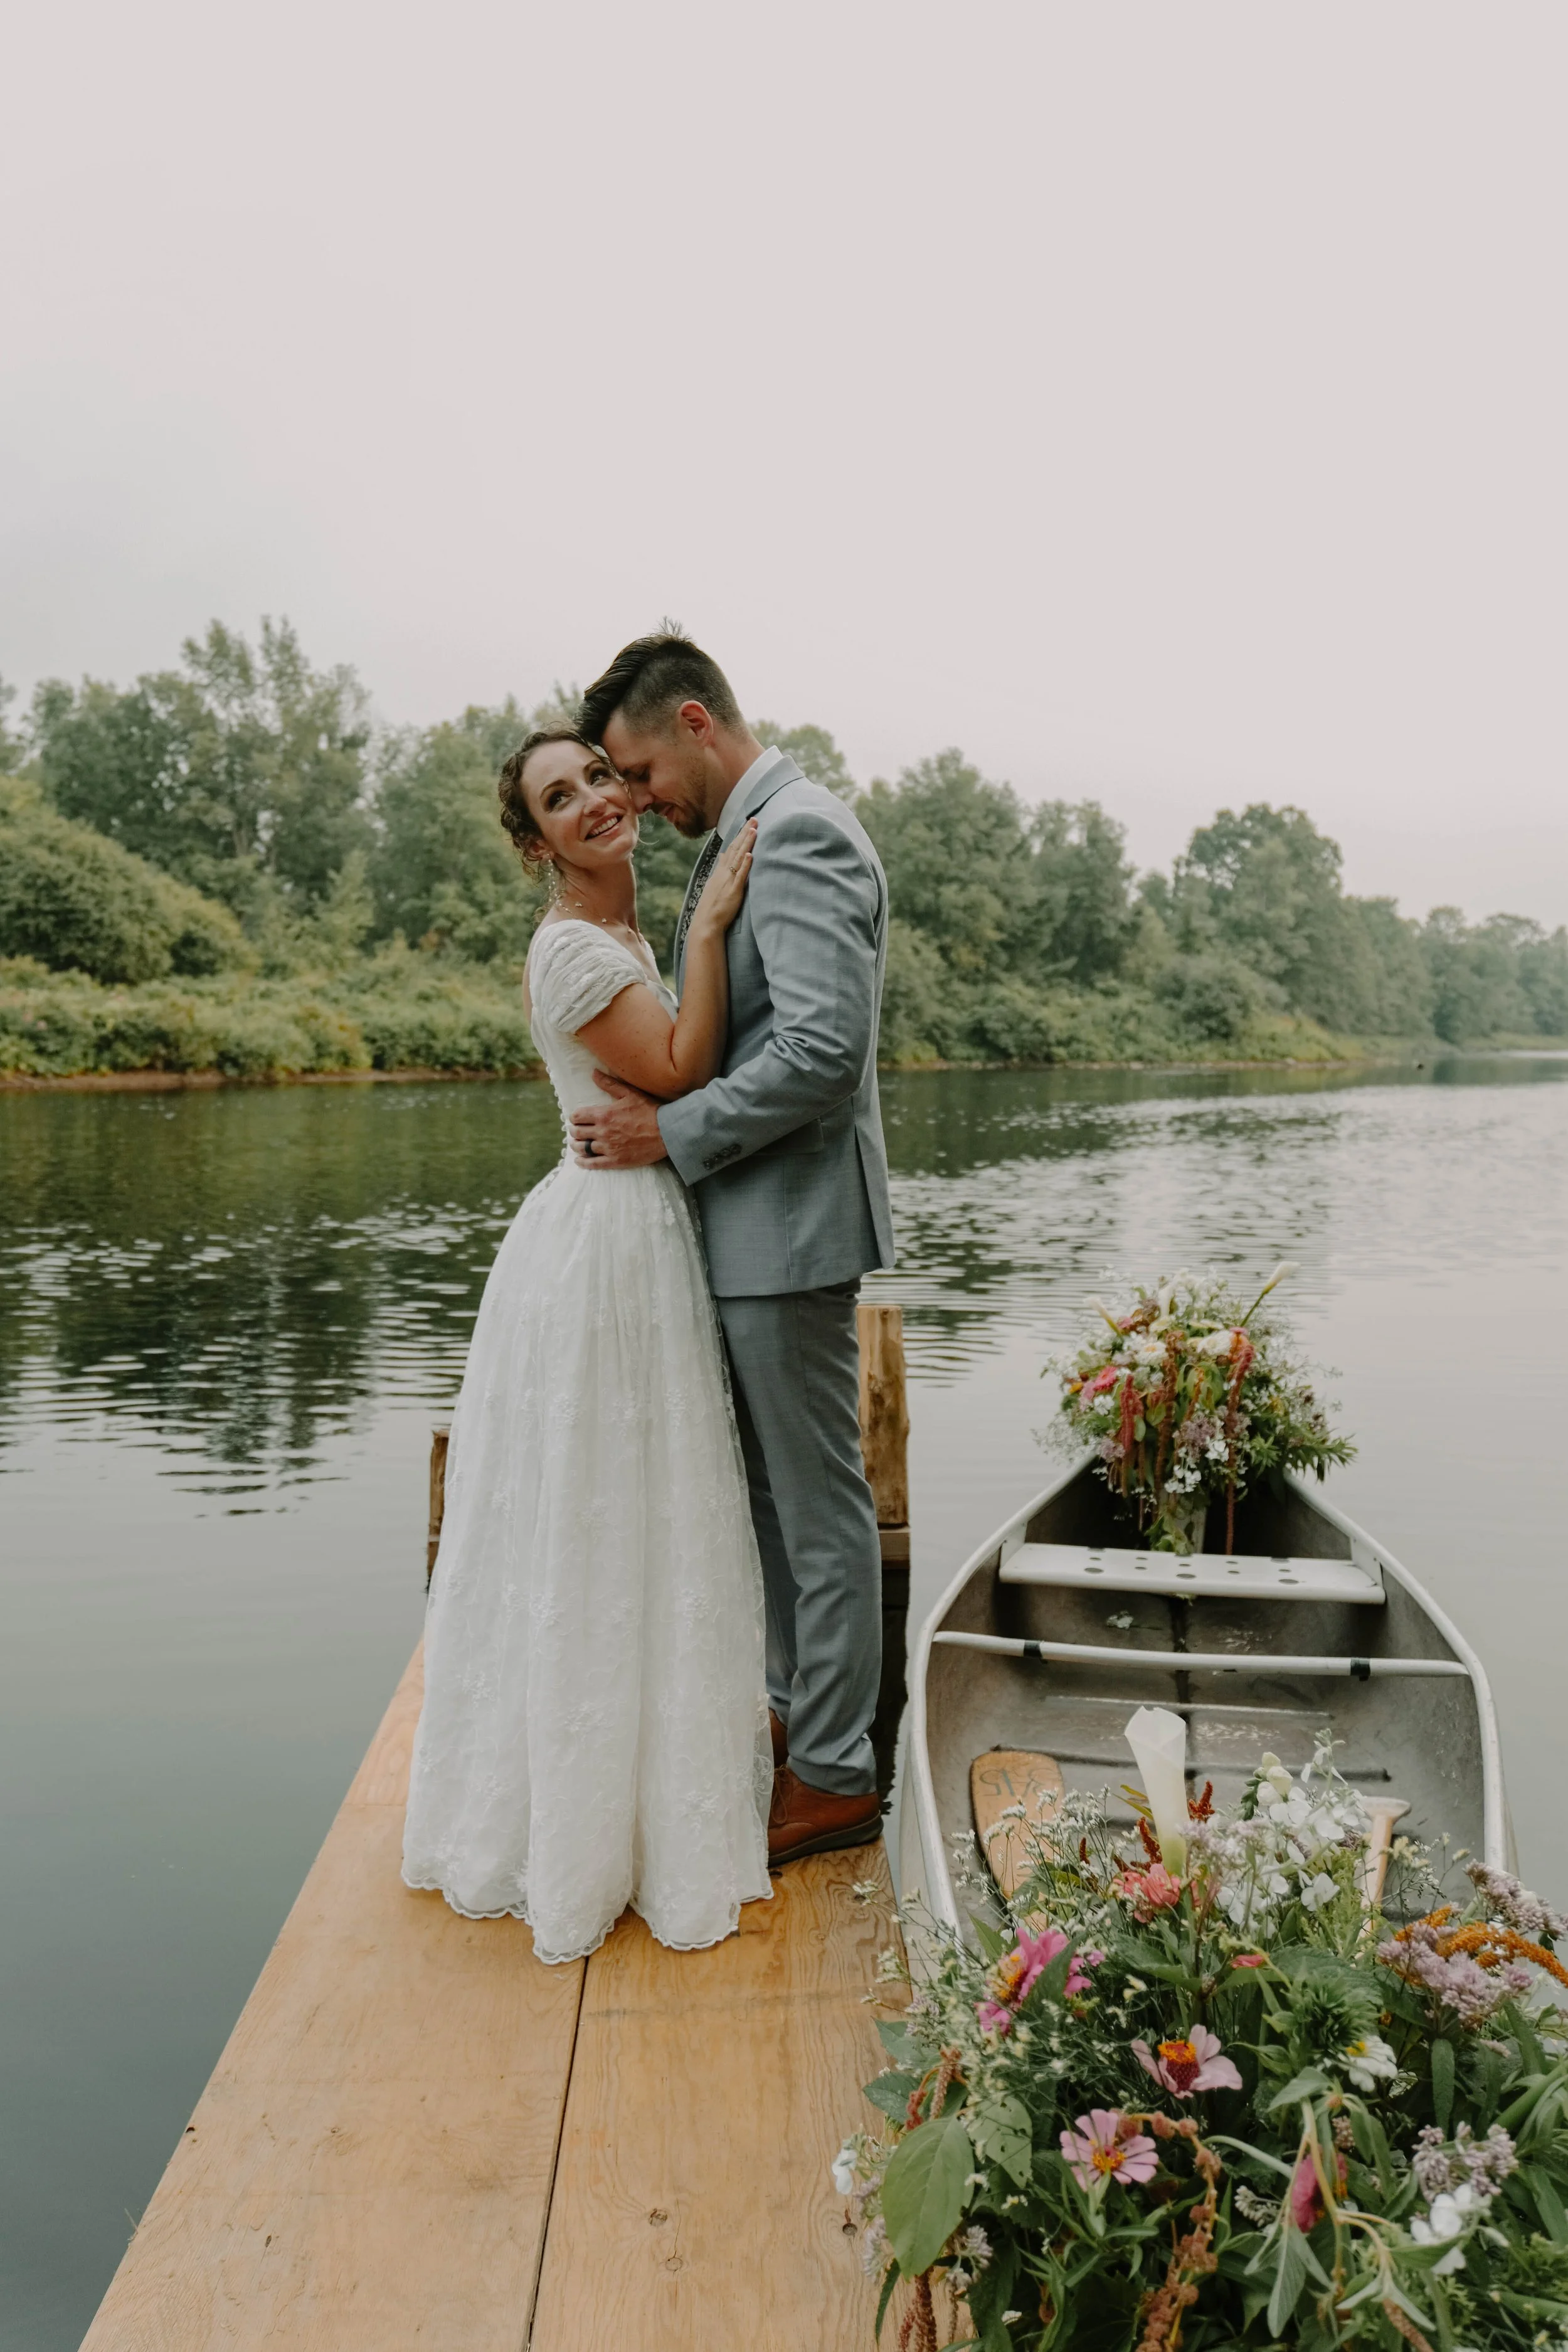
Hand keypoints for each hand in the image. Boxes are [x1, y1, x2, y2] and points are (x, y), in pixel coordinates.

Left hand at [569, 1071, 667, 1167]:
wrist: (666, 1132)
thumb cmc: (649, 1111)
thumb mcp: (629, 1093)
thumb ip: (609, 1084)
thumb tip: (593, 1073)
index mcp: (604, 1114)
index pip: (577, 1116)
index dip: (575, 1117)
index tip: (577, 1118)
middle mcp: (602, 1132)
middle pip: (577, 1133)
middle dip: (574, 1131)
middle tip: (576, 1131)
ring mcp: (608, 1148)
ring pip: (583, 1148)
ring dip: (576, 1146)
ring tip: (577, 1144)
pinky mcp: (615, 1161)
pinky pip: (593, 1164)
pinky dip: (583, 1162)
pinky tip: (579, 1160)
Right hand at [690, 819, 756, 938]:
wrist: (706, 923)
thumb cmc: (712, 906)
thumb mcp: (714, 883)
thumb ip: (720, 868)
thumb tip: (723, 856)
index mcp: (720, 871)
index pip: (731, 849)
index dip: (740, 836)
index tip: (747, 824)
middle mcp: (723, 873)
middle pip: (736, 848)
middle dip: (745, 833)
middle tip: (754, 819)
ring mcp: (728, 881)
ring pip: (738, 858)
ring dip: (746, 843)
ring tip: (754, 829)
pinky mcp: (734, 891)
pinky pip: (740, 875)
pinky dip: (744, 864)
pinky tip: (749, 854)